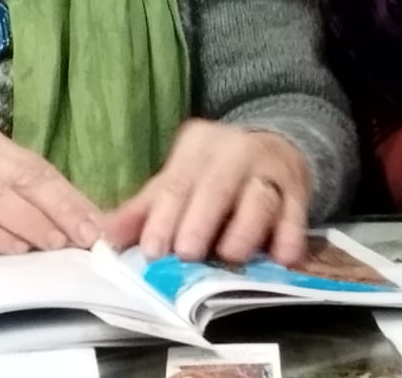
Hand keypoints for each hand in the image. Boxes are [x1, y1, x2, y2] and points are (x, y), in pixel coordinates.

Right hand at [0, 124, 103, 253]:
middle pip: (24, 177)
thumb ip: (13, 193)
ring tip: (57, 243)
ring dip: (30, 221)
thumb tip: (64, 220)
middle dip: (59, 207)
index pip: (38, 168)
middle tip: (86, 235)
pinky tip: (12, 249)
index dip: (69, 195)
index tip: (96, 222)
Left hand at [105, 121, 310, 266]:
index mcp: (199, 145)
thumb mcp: (178, 180)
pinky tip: (280, 258)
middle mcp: (236, 149)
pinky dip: (289, 236)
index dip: (164, 215)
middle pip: (217, 184)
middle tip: (187, 253)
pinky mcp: (299, 189)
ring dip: (245, 229)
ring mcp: (271, 168)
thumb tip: (102, 238)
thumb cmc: (214, 174)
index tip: (152, 249)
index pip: (178, 181)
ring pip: (259, 197)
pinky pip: (297, 214)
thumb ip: (144, 211)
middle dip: (201, 218)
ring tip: (230, 255)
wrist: (275, 146)